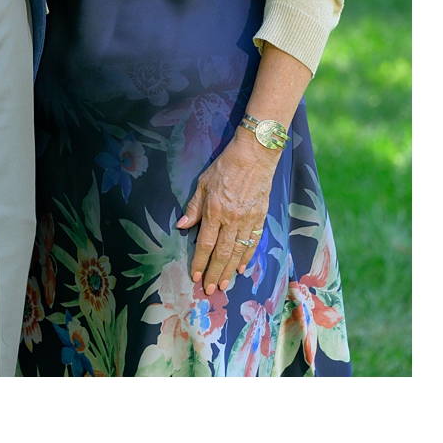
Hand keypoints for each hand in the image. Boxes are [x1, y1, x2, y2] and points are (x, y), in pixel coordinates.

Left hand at [177, 129, 278, 291]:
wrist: (255, 153)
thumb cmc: (226, 165)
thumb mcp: (203, 182)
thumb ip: (194, 206)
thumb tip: (182, 225)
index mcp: (214, 210)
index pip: (205, 243)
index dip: (199, 262)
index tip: (195, 276)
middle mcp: (231, 218)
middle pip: (222, 253)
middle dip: (214, 273)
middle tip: (210, 289)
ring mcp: (248, 218)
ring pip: (238, 251)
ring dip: (230, 270)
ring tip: (224, 284)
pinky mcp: (261, 216)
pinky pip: (253, 241)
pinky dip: (247, 256)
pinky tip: (242, 267)